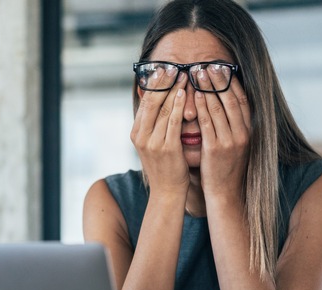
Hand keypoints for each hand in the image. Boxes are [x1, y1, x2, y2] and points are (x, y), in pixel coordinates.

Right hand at [130, 72, 189, 196]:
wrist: (167, 191)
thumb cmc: (164, 166)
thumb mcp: (153, 143)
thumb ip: (153, 124)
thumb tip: (157, 102)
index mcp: (136, 133)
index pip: (144, 102)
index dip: (154, 84)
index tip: (163, 69)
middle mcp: (141, 136)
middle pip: (151, 102)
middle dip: (163, 82)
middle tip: (173, 66)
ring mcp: (153, 142)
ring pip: (163, 109)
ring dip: (174, 89)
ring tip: (183, 74)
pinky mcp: (167, 148)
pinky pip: (173, 121)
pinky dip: (179, 105)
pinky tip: (185, 93)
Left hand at [194, 65, 250, 199]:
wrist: (225, 193)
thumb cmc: (225, 168)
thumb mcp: (234, 144)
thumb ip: (232, 125)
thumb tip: (225, 105)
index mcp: (249, 130)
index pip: (242, 99)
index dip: (232, 82)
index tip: (223, 67)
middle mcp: (243, 133)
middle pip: (231, 99)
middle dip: (219, 80)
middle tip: (208, 64)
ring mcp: (230, 141)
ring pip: (219, 108)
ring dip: (208, 88)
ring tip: (198, 73)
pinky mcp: (216, 149)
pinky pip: (208, 123)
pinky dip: (202, 107)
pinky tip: (195, 95)